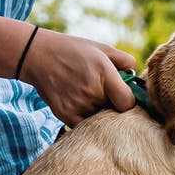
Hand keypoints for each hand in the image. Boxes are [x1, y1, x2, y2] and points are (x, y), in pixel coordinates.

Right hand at [17, 29, 137, 125]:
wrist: (38, 56)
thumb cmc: (73, 51)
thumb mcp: (102, 48)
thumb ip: (125, 61)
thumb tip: (136, 77)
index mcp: (104, 73)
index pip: (127, 103)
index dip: (127, 101)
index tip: (121, 96)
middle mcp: (92, 91)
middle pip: (113, 112)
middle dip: (111, 104)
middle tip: (101, 92)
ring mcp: (77, 105)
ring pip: (99, 119)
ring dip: (97, 111)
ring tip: (86, 94)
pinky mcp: (65, 115)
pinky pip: (84, 125)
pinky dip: (84, 118)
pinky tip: (78, 102)